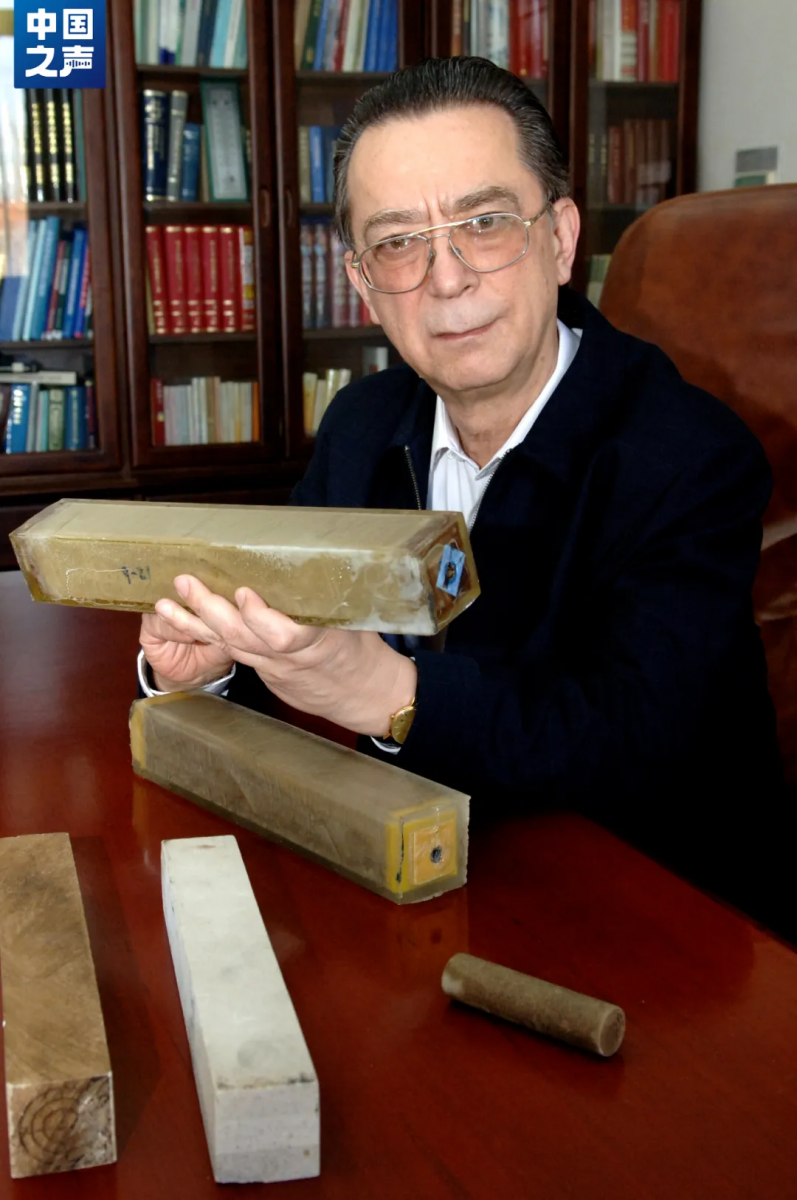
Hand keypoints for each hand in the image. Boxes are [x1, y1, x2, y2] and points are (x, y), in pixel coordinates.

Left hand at [150, 574, 417, 736]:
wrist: (364, 695)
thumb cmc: (363, 649)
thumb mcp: (358, 620)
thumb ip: (332, 595)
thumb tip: (317, 550)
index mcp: (321, 643)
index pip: (286, 636)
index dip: (261, 617)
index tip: (243, 592)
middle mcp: (289, 659)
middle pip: (244, 639)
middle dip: (211, 611)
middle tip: (186, 583)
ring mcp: (272, 668)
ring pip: (229, 647)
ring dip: (194, 625)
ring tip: (166, 603)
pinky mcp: (262, 672)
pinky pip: (228, 652)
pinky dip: (201, 635)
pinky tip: (178, 618)